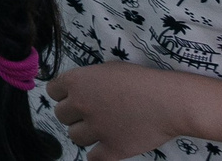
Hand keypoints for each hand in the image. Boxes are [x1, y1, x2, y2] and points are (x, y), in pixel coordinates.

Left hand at [48, 62, 189, 160]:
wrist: (169, 101)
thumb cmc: (142, 81)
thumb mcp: (108, 69)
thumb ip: (88, 80)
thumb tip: (76, 90)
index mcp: (77, 82)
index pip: (52, 91)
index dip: (62, 95)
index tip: (73, 97)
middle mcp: (81, 105)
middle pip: (60, 115)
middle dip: (73, 115)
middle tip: (90, 114)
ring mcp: (96, 128)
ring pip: (74, 136)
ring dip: (85, 134)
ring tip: (101, 128)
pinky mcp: (112, 148)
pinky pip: (93, 158)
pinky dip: (97, 155)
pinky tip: (104, 149)